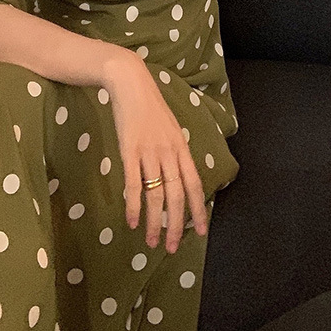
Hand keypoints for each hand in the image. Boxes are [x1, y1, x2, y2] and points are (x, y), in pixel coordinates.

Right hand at [103, 51, 207, 252]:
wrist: (130, 83)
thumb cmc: (149, 106)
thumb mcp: (169, 128)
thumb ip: (174, 151)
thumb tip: (178, 176)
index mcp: (181, 147)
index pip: (194, 185)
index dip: (199, 210)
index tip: (201, 231)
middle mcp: (169, 152)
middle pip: (177, 195)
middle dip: (176, 225)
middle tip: (172, 247)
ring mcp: (149, 152)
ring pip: (156, 194)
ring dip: (155, 222)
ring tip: (152, 241)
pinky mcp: (129, 150)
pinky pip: (133, 184)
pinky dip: (134, 205)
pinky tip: (132, 222)